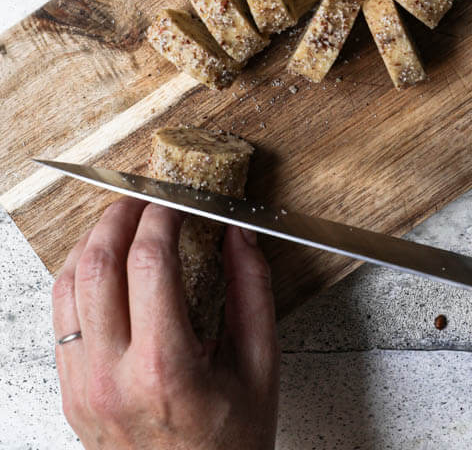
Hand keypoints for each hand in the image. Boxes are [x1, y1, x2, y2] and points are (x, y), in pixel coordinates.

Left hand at [52, 199, 278, 449]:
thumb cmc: (231, 448)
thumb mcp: (261, 367)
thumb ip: (253, 291)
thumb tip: (239, 234)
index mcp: (165, 369)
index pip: (149, 262)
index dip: (162, 215)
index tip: (178, 200)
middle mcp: (113, 377)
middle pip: (97, 265)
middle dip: (120, 215)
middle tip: (145, 196)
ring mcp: (84, 388)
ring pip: (66, 287)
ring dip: (92, 241)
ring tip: (121, 222)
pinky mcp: (72, 395)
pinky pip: (61, 319)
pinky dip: (77, 278)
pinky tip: (102, 265)